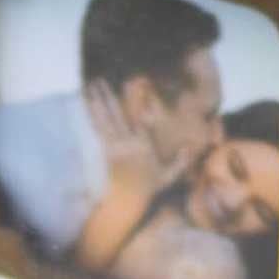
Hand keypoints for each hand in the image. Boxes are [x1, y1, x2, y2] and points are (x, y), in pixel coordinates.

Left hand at [85, 80, 191, 194]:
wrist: (127, 200)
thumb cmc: (149, 186)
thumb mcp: (169, 176)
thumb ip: (181, 162)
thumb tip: (190, 147)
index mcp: (144, 146)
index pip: (139, 120)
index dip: (136, 102)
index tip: (133, 85)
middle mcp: (128, 144)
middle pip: (117, 115)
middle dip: (108, 96)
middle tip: (100, 79)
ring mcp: (115, 147)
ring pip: (105, 120)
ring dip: (97, 101)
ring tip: (90, 85)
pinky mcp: (106, 150)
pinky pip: (99, 129)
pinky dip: (93, 115)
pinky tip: (88, 103)